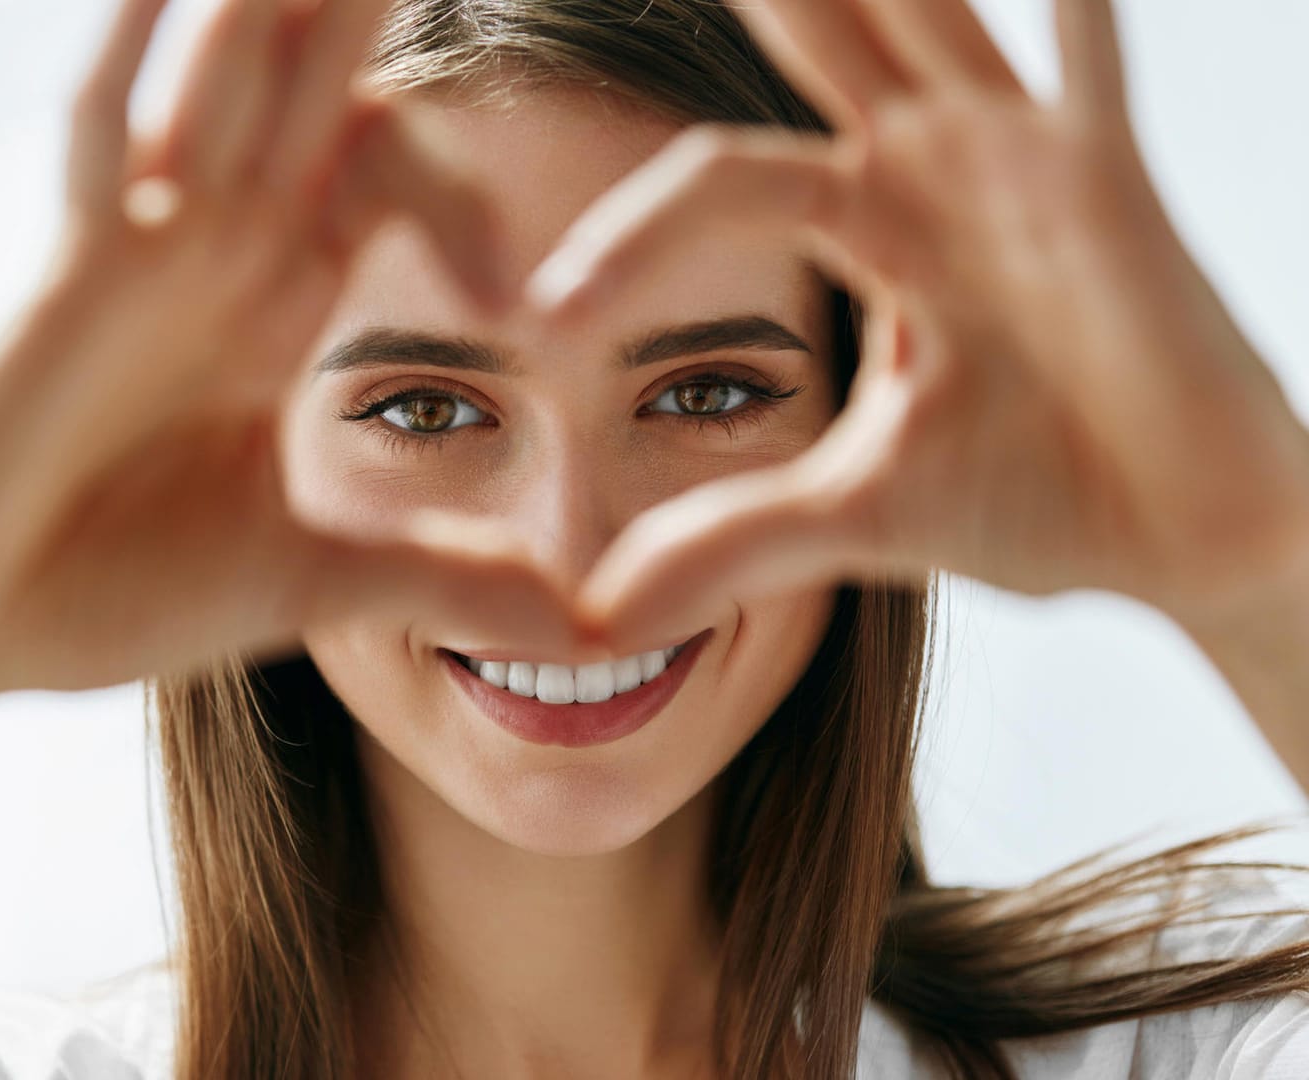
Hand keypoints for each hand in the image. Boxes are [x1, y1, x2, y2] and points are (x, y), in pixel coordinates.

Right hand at [0, 0, 582, 702]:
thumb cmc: (107, 592)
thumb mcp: (313, 581)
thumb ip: (442, 579)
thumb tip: (580, 628)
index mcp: (274, 307)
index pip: (382, 173)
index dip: (459, 185)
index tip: (516, 294)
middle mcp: (216, 252)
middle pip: (311, 89)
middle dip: (362, 10)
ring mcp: (142, 250)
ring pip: (224, 79)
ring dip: (274, 2)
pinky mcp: (72, 275)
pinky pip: (104, 135)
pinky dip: (137, 53)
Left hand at [528, 0, 1308, 651]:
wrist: (1185, 541)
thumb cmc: (1039, 500)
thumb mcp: (853, 516)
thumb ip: (729, 541)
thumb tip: (597, 618)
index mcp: (869, 222)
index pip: (721, 180)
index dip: (631, 237)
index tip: (543, 317)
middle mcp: (936, 169)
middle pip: (821, 39)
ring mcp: (1024, 161)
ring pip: (928, 21)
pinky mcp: (1112, 186)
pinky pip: (1089, 71)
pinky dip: (1075, 13)